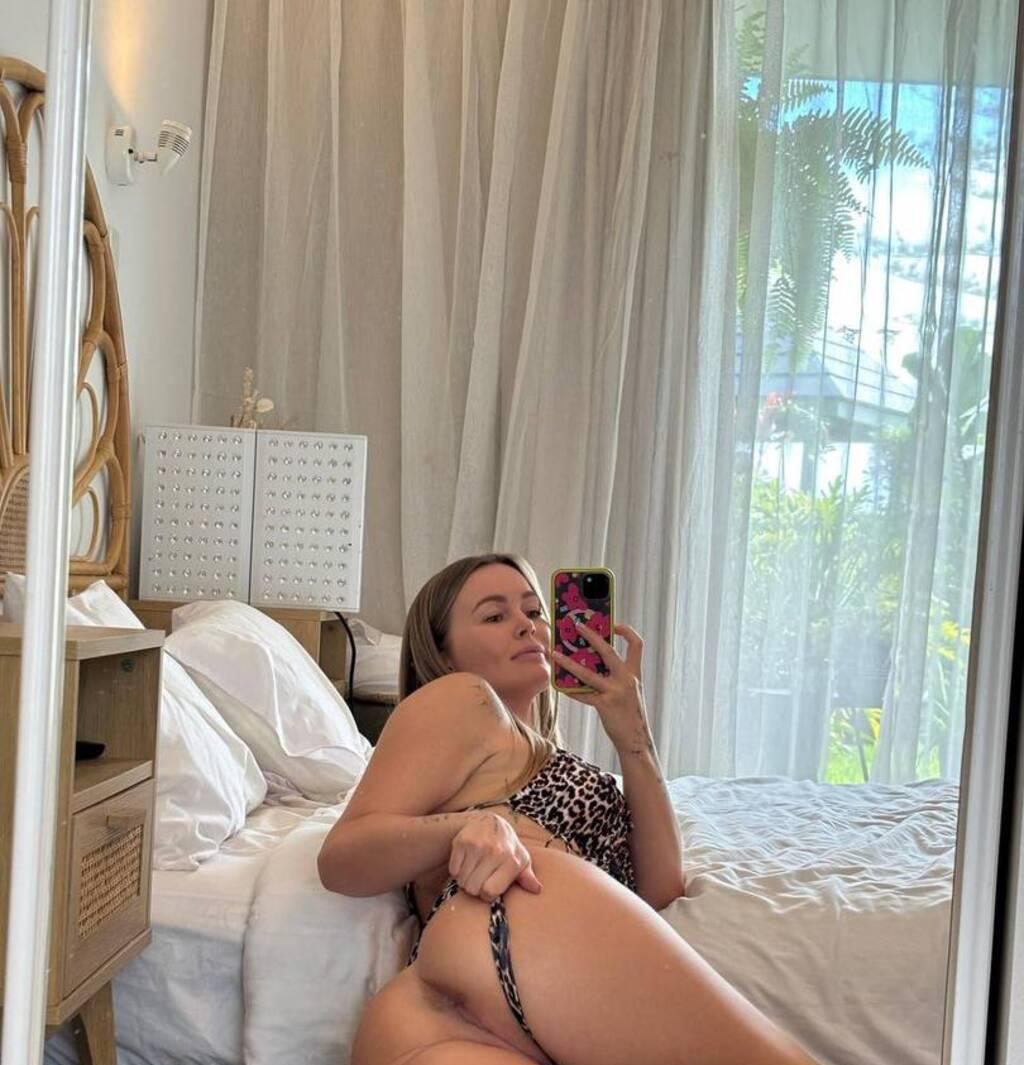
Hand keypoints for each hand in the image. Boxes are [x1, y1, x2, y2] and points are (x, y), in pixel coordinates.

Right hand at [449, 811, 542, 900]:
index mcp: (512, 860)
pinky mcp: (462, 842)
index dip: (486, 895)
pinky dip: (457, 871)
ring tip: (474, 870)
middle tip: (479, 878)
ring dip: (465, 880)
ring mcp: (477, 846)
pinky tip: (466, 862)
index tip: (488, 888)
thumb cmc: (508, 847)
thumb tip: (537, 890)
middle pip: (473, 888)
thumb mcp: (521, 860)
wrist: (490, 822)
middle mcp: (495, 852)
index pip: (489, 891)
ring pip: (462, 880)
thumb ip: (527, 877)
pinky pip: (453, 870)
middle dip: (474, 888)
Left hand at [551, 622, 650, 750]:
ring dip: (568, 662)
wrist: (636, 739)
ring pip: (587, 673)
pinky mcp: (605, 705)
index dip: (627, 631)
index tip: (614, 625)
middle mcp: (627, 679)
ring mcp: (616, 692)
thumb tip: (591, 660)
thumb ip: (614, 675)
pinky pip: (583, 695)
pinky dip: (571, 690)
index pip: (637, 644)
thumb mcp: (629, 690)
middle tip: (578, 626)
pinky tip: (561, 686)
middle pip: (608, 651)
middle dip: (592, 636)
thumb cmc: (629, 713)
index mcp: (635, 673)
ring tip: (555, 653)